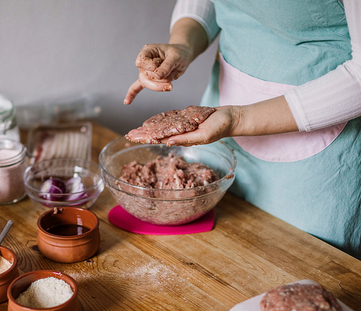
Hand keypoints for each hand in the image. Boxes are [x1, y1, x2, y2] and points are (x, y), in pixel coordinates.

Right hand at [124, 43, 193, 104]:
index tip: (161, 64)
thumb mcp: (176, 57)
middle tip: (170, 86)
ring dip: (160, 86)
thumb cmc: (179, 53)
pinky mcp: (149, 80)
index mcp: (148, 51)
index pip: (142, 61)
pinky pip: (137, 87)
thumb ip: (167, 66)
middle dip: (157, 82)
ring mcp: (145, 72)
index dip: (151, 66)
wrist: (182, 56)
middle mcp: (144, 62)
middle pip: (144, 76)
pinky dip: (132, 94)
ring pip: (147, 84)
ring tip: (170, 85)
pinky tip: (127, 102)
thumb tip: (157, 76)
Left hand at [126, 106, 241, 146]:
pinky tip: (152, 123)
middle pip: (157, 134)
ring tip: (136, 130)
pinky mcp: (187, 119)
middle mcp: (181, 134)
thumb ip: (186, 139)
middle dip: (142, 134)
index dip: (144, 137)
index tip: (132, 138)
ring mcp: (183, 127)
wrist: (232, 118)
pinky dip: (160, 121)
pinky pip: (171, 120)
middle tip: (128, 135)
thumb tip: (167, 142)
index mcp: (182, 138)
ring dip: (149, 129)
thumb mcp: (204, 135)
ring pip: (162, 127)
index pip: (158, 138)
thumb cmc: (221, 127)